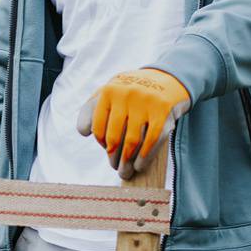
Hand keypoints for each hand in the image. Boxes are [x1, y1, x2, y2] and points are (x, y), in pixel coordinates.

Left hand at [75, 68, 189, 178]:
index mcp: (108, 92)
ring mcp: (145, 103)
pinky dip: (144, 157)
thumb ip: (91, 111)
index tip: (106, 148)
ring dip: (127, 161)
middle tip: (115, 167)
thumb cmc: (131, 92)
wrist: (167, 79)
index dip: (101, 141)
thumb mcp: (109, 93)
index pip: (97, 126)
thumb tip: (83, 132)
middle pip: (114, 136)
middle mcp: (125, 95)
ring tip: (125, 171)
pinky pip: (151, 140)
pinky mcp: (162, 111)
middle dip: (113, 157)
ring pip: (132, 141)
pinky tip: (139, 165)